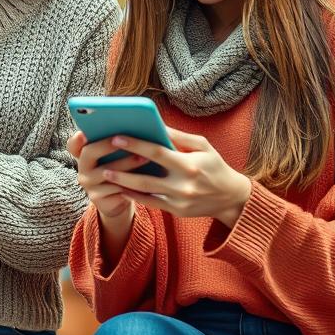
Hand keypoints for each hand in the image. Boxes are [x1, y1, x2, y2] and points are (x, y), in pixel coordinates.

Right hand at [69, 131, 142, 222]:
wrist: (119, 200)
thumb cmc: (121, 172)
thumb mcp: (115, 158)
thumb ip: (117, 144)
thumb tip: (134, 126)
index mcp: (83, 154)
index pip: (73, 144)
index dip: (76, 139)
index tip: (84, 133)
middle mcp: (82, 168)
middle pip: (89, 152)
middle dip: (108, 145)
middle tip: (125, 140)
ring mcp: (88, 184)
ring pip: (106, 172)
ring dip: (127, 164)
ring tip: (145, 158)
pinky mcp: (97, 198)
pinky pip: (115, 188)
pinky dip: (131, 183)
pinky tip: (145, 178)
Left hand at [92, 127, 252, 228]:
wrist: (232, 197)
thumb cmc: (214, 165)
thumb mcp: (202, 146)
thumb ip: (178, 136)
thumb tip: (155, 123)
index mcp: (189, 165)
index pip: (157, 152)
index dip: (135, 145)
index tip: (116, 137)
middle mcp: (184, 185)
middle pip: (147, 176)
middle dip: (122, 169)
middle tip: (102, 161)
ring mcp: (180, 201)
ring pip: (146, 192)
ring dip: (123, 184)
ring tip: (105, 174)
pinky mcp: (177, 211)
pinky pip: (152, 203)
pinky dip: (135, 196)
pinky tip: (121, 189)